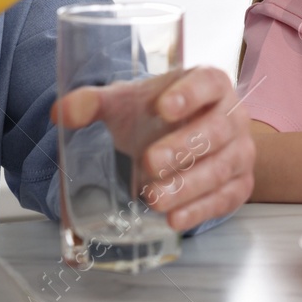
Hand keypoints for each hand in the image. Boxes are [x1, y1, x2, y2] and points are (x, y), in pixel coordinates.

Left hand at [52, 66, 255, 230]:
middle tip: (149, 162)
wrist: (185, 135)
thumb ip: (93, 103)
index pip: (208, 83)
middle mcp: (233, 115)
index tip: (163, 107)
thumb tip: (61, 113)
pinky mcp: (239, 184)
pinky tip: (175, 219)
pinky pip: (226, 198)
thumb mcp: (127, 102)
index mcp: (210, 84)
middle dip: (184, 148)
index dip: (190, 94)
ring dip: (189, 185)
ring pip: (222, 168)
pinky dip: (200, 210)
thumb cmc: (159, 115)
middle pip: (218, 130)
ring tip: (153, 198)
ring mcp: (241, 151)